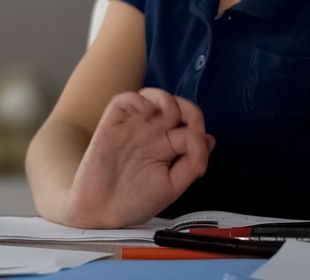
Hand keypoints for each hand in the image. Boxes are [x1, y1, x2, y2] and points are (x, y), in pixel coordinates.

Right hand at [66, 89, 214, 227]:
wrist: (100, 212)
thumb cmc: (133, 202)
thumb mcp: (170, 187)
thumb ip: (189, 164)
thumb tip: (209, 140)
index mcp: (167, 148)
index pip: (191, 132)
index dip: (200, 143)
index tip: (199, 168)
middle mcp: (151, 134)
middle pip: (177, 108)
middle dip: (191, 113)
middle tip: (194, 129)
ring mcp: (132, 127)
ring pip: (153, 97)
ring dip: (167, 100)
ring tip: (172, 115)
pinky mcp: (112, 124)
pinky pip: (125, 100)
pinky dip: (138, 99)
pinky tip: (146, 111)